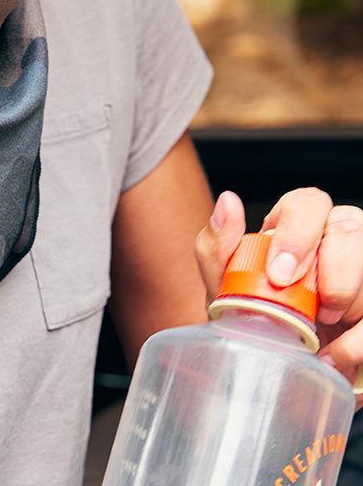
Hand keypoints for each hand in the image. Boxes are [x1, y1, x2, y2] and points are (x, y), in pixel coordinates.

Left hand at [196, 188, 362, 405]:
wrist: (269, 363)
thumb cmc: (246, 312)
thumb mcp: (223, 285)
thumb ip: (218, 246)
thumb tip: (228, 202)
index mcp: (294, 224)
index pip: (307, 204)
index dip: (298, 235)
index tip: (279, 276)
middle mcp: (333, 237)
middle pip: (351, 227)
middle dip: (335, 270)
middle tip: (314, 308)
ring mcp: (358, 270)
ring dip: (350, 305)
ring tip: (320, 333)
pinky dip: (359, 342)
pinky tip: (334, 358)